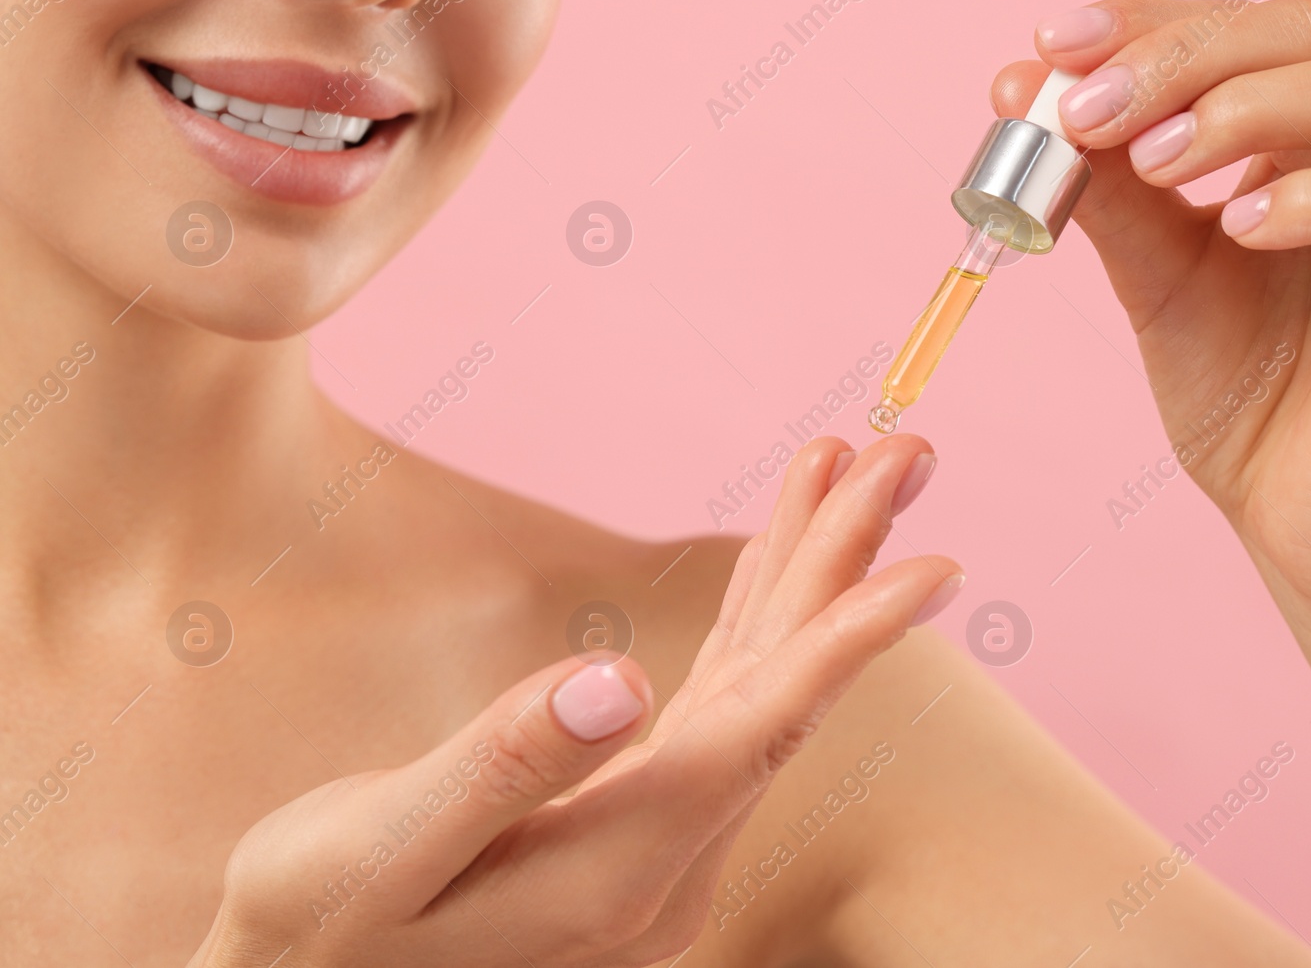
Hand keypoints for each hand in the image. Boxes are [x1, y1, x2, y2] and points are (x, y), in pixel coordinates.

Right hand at [187, 436, 959, 967]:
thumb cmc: (315, 926)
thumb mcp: (379, 850)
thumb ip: (503, 771)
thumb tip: (623, 683)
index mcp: (614, 872)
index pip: (754, 736)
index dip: (845, 645)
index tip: (932, 567)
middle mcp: (665, 864)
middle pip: (779, 695)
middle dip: (844, 567)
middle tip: (906, 454)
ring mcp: (659, 841)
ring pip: (758, 688)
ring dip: (804, 576)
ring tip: (847, 468)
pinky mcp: (635, 811)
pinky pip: (718, 700)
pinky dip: (750, 617)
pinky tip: (775, 555)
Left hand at [997, 0, 1310, 611]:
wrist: (1291, 518)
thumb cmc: (1239, 390)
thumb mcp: (1153, 273)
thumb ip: (1108, 185)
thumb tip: (1024, 89)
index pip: (1251, 26)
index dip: (1151, 19)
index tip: (1053, 42)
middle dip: (1185, 54)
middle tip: (1087, 109)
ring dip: (1245, 106)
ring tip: (1152, 162)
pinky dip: (1306, 200)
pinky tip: (1232, 227)